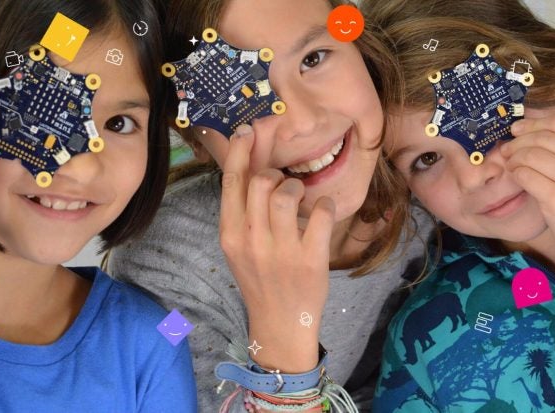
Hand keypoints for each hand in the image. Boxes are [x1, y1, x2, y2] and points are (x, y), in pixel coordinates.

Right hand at [219, 124, 334, 372]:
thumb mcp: (238, 248)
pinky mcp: (311, 260)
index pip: (231, 182)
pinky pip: (321, 214)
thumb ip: (241, 214)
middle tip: (282, 184)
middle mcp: (252, 240)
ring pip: (289, 194)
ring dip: (298, 188)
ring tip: (301, 199)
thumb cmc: (259, 280)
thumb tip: (250, 171)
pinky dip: (325, 205)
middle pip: (261, 182)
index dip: (238, 151)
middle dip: (275, 174)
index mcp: (230, 234)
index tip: (247, 131)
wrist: (279, 323)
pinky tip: (322, 210)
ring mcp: (281, 251)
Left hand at [502, 106, 554, 244]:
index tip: (517, 128)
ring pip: (533, 155)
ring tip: (511, 164)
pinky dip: (517, 173)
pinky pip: (526, 176)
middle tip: (507, 149)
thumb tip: (523, 125)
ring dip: (515, 158)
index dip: (536, 123)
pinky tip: (517, 176)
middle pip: (545, 138)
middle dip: (520, 142)